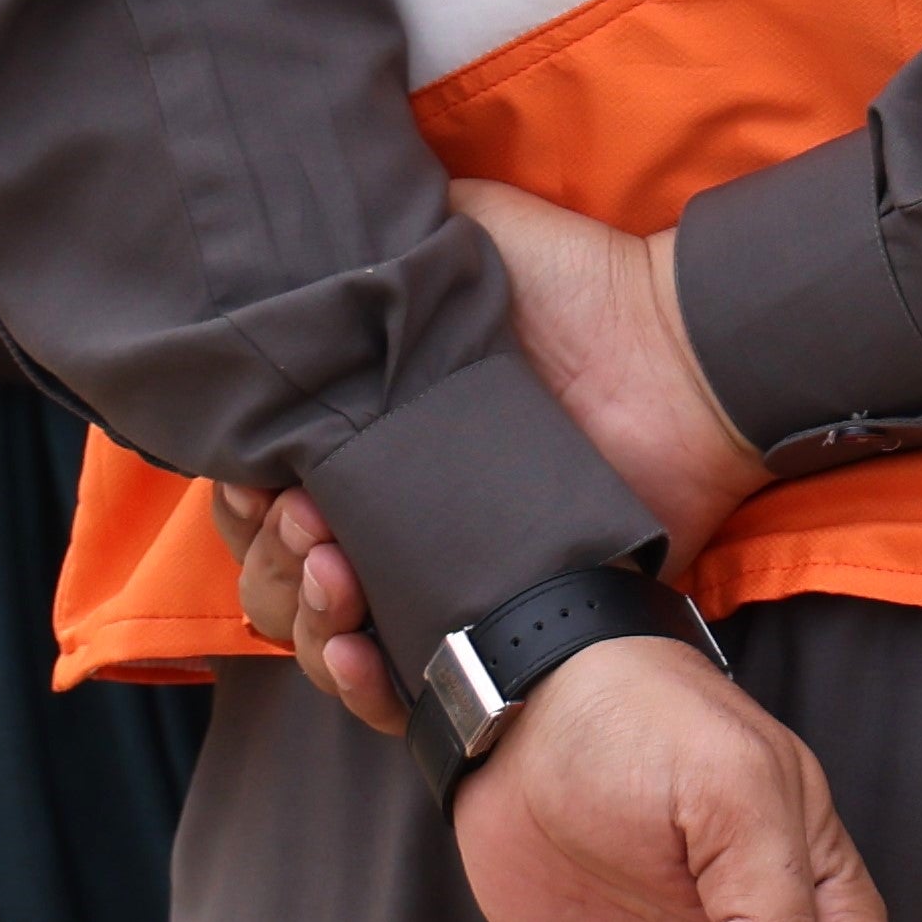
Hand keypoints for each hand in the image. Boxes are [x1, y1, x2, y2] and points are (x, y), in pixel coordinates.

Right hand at [198, 179, 767, 740]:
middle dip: (269, 556)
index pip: (257, 493)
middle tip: (311, 521)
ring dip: (303, 615)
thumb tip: (303, 230)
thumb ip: (383, 232)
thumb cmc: (575, 290)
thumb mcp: (466, 234)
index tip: (261, 476)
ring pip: (319, 634)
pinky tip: (357, 651)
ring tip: (338, 574)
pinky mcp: (490, 624)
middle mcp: (387, 511)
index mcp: (366, 435)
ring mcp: (435, 574)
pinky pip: (404, 691)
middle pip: (273, 571)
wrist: (679, 357)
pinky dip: (361, 684)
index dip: (242, 496)